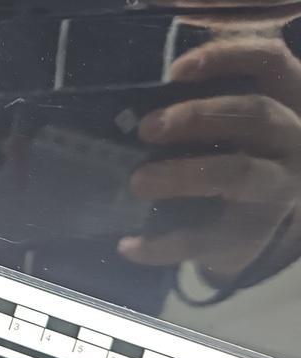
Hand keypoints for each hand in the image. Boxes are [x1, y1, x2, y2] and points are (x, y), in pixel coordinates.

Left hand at [119, 30, 300, 282]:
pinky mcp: (256, 234)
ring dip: (185, 176)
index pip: (268, 61)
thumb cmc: (230, 153)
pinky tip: (128, 245)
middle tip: (146, 128)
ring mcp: (278, 189)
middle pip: (256, 114)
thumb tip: (132, 106)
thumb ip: (200, 105)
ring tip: (138, 181)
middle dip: (198, 116)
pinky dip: (164, 245)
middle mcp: (290, 140)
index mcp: (283, 99)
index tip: (175, 70)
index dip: (226, 58)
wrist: (258, 219)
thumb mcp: (226, 123)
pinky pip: (210, 239)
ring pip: (242, 175)